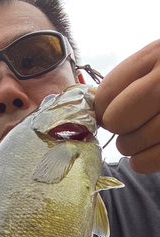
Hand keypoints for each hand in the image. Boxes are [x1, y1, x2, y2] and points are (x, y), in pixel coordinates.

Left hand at [94, 39, 159, 173]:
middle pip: (118, 118)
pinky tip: (148, 152)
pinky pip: (149, 162)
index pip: (108, 92)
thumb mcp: (159, 61)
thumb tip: (96, 108)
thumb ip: (131, 80)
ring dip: (129, 147)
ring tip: (140, 138)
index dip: (101, 107)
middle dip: (116, 127)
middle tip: (124, 126)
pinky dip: (142, 161)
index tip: (106, 111)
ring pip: (132, 144)